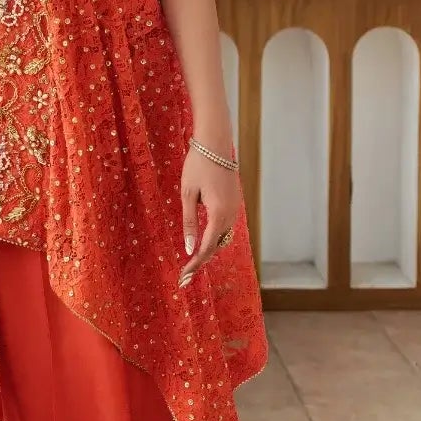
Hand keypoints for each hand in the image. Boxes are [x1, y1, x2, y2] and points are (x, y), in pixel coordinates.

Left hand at [179, 147, 240, 286]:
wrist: (215, 143)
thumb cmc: (198, 166)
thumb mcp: (187, 195)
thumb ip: (190, 222)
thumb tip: (189, 248)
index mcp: (219, 214)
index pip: (206, 247)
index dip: (195, 264)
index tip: (184, 277)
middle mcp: (231, 214)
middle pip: (217, 246)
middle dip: (201, 261)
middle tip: (185, 276)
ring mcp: (236, 208)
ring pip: (223, 237)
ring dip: (209, 249)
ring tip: (192, 262)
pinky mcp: (235, 202)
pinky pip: (226, 226)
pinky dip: (215, 237)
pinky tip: (203, 241)